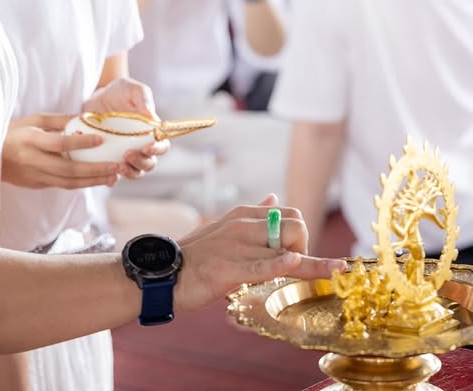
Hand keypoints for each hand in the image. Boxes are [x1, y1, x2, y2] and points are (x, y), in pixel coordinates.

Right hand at [1, 114, 121, 189]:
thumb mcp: (33, 120)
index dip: (81, 143)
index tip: (101, 139)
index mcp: (30, 141)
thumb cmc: (13, 132)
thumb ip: (59, 120)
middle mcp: (33, 161)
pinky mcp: (36, 185)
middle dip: (95, 170)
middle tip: (116, 167)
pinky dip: (81, 183)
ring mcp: (34, 177)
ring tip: (113, 177)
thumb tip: (86, 119)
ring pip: (68, 183)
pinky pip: (62, 185)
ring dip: (93, 181)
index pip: (59, 144)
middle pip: (68, 170)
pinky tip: (96, 180)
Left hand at [83, 78, 167, 179]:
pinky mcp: (109, 158)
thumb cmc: (120, 91)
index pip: (162, 146)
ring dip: (130, 172)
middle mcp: (140, 146)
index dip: (158, 150)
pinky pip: (112, 174)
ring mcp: (125, 154)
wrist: (97, 95)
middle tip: (127, 154)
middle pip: (149, 164)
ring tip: (119, 166)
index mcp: (151, 132)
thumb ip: (144, 100)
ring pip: (134, 172)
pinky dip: (111, 178)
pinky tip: (106, 174)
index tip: (147, 146)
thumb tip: (153, 118)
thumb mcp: (133, 90)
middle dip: (141, 163)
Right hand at [173, 194, 345, 312]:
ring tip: (310, 274)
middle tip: (291, 267)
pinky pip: (263, 265)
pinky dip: (283, 265)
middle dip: (304, 247)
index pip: (289, 214)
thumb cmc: (197, 255)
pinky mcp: (229, 270)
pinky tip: (295, 263)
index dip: (299, 236)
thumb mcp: (224, 227)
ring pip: (288, 246)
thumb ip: (252, 215)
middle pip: (296, 225)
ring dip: (308, 264)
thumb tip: (274, 197)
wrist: (162, 273)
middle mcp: (243, 225)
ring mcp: (237, 246)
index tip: (293, 254)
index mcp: (243, 215)